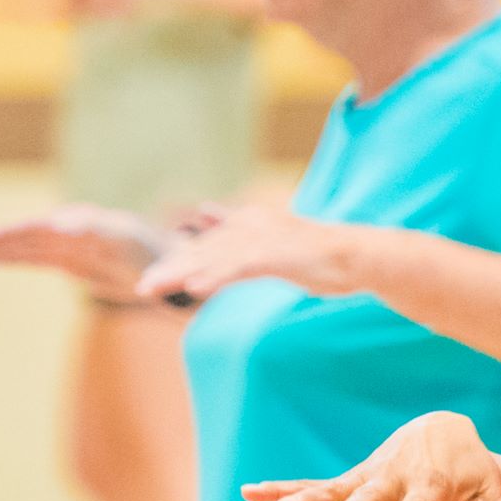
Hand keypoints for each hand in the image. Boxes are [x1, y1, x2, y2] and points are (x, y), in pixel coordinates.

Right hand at [0, 205, 168, 298]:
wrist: (167, 260)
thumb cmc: (167, 262)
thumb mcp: (161, 268)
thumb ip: (143, 270)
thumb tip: (117, 268)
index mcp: (101, 230)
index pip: (62, 229)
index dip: (35, 233)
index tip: (7, 240)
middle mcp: (80, 231)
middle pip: (35, 234)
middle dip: (5, 240)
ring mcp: (69, 243)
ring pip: (26, 244)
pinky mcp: (63, 257)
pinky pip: (29, 256)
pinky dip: (6, 257)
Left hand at [135, 200, 353, 308]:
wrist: (356, 254)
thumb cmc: (315, 251)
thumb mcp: (270, 235)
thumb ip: (237, 226)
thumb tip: (206, 212)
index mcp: (247, 221)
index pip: (205, 245)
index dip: (177, 262)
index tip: (152, 280)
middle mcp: (250, 225)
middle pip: (202, 250)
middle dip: (170, 269)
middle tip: (144, 287)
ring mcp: (263, 239)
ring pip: (213, 259)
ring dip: (181, 275)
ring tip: (154, 289)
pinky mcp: (276, 255)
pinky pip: (239, 268)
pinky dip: (215, 277)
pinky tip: (195, 289)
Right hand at [242, 412, 500, 500]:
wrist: (442, 434)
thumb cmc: (470, 474)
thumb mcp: (489, 500)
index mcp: (430, 486)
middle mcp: (394, 479)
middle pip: (372, 497)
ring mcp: (369, 478)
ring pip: (335, 488)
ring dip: (306, 496)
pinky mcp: (352, 480)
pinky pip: (314, 485)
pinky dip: (283, 487)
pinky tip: (250, 494)